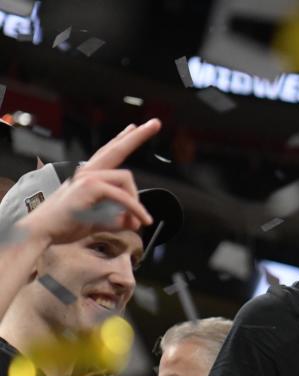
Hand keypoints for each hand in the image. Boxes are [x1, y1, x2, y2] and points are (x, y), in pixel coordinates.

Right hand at [20, 120, 161, 245]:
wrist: (43, 231)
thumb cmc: (66, 225)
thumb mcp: (99, 220)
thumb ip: (119, 218)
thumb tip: (137, 221)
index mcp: (88, 174)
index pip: (109, 152)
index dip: (123, 139)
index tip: (135, 126)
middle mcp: (87, 171)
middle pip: (117, 149)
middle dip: (138, 136)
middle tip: (155, 123)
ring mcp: (87, 176)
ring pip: (126, 179)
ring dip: (137, 202)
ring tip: (139, 221)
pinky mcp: (90, 186)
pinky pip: (123, 196)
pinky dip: (135, 210)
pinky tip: (141, 221)